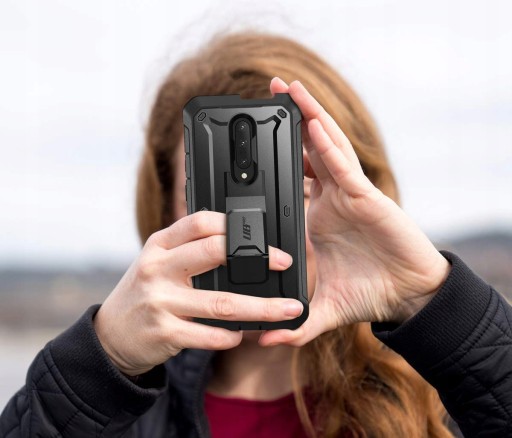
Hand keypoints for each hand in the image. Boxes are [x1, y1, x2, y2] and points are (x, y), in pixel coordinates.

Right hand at [93, 211, 301, 375]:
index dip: (233, 225)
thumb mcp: (158, 261)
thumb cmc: (145, 292)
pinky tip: (241, 334)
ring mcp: (160, 301)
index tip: (263, 237)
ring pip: (221, 302)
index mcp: (159, 245)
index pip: (199, 222)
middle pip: (214, 253)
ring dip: (261, 308)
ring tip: (286, 309)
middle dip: (257, 259)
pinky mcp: (165, 332)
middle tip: (284, 263)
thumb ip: (189, 249)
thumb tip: (240, 244)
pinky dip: (232, 336)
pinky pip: (209, 335)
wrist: (110, 334)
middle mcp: (158, 268)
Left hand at [259, 78, 450, 347]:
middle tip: (267, 92)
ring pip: (325, 146)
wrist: (406, 296)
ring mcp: (349, 193)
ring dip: (307, 115)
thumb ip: (294, 324)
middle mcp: (331, 198)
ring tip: (288, 89)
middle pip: (306, 151)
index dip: (272, 160)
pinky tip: (312, 124)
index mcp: (316, 216)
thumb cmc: (369, 293)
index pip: (290, 179)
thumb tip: (262, 340)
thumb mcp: (322, 308)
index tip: (246, 145)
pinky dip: (328, 146)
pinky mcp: (368, 197)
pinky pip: (344, 167)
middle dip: (289, 120)